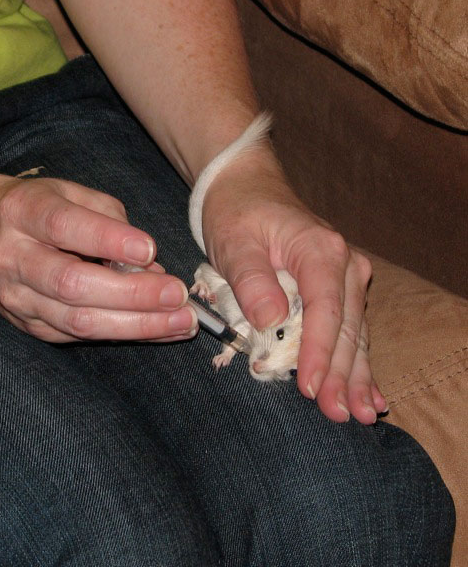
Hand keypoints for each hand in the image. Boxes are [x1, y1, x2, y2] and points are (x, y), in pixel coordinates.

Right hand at [0, 177, 196, 342]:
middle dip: (132, 293)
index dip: (109, 240)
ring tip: (181, 321)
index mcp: (23, 212)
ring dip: (137, 324)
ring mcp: (17, 298)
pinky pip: (81, 336)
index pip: (65, 227)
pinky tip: (159, 330)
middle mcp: (13, 257)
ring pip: (78, 320)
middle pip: (72, 283)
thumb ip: (111, 220)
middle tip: (177, 294)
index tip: (150, 250)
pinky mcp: (30, 326)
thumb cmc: (43, 210)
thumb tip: (151, 265)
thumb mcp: (72, 194)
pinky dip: (126, 333)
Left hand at [201, 147, 386, 424]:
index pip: (325, 310)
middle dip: (342, 374)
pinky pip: (350, 329)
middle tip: (338, 414)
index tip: (311, 388)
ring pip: (354, 333)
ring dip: (354, 374)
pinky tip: (370, 391)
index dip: (319, 352)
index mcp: (320, 250)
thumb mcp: (235, 242)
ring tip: (360, 413)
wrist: (247, 189)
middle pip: (347, 327)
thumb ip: (252, 280)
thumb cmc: (238, 215)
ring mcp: (346, 276)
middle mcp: (343, 264)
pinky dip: (356, 361)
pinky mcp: (337, 288)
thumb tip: (271, 321)